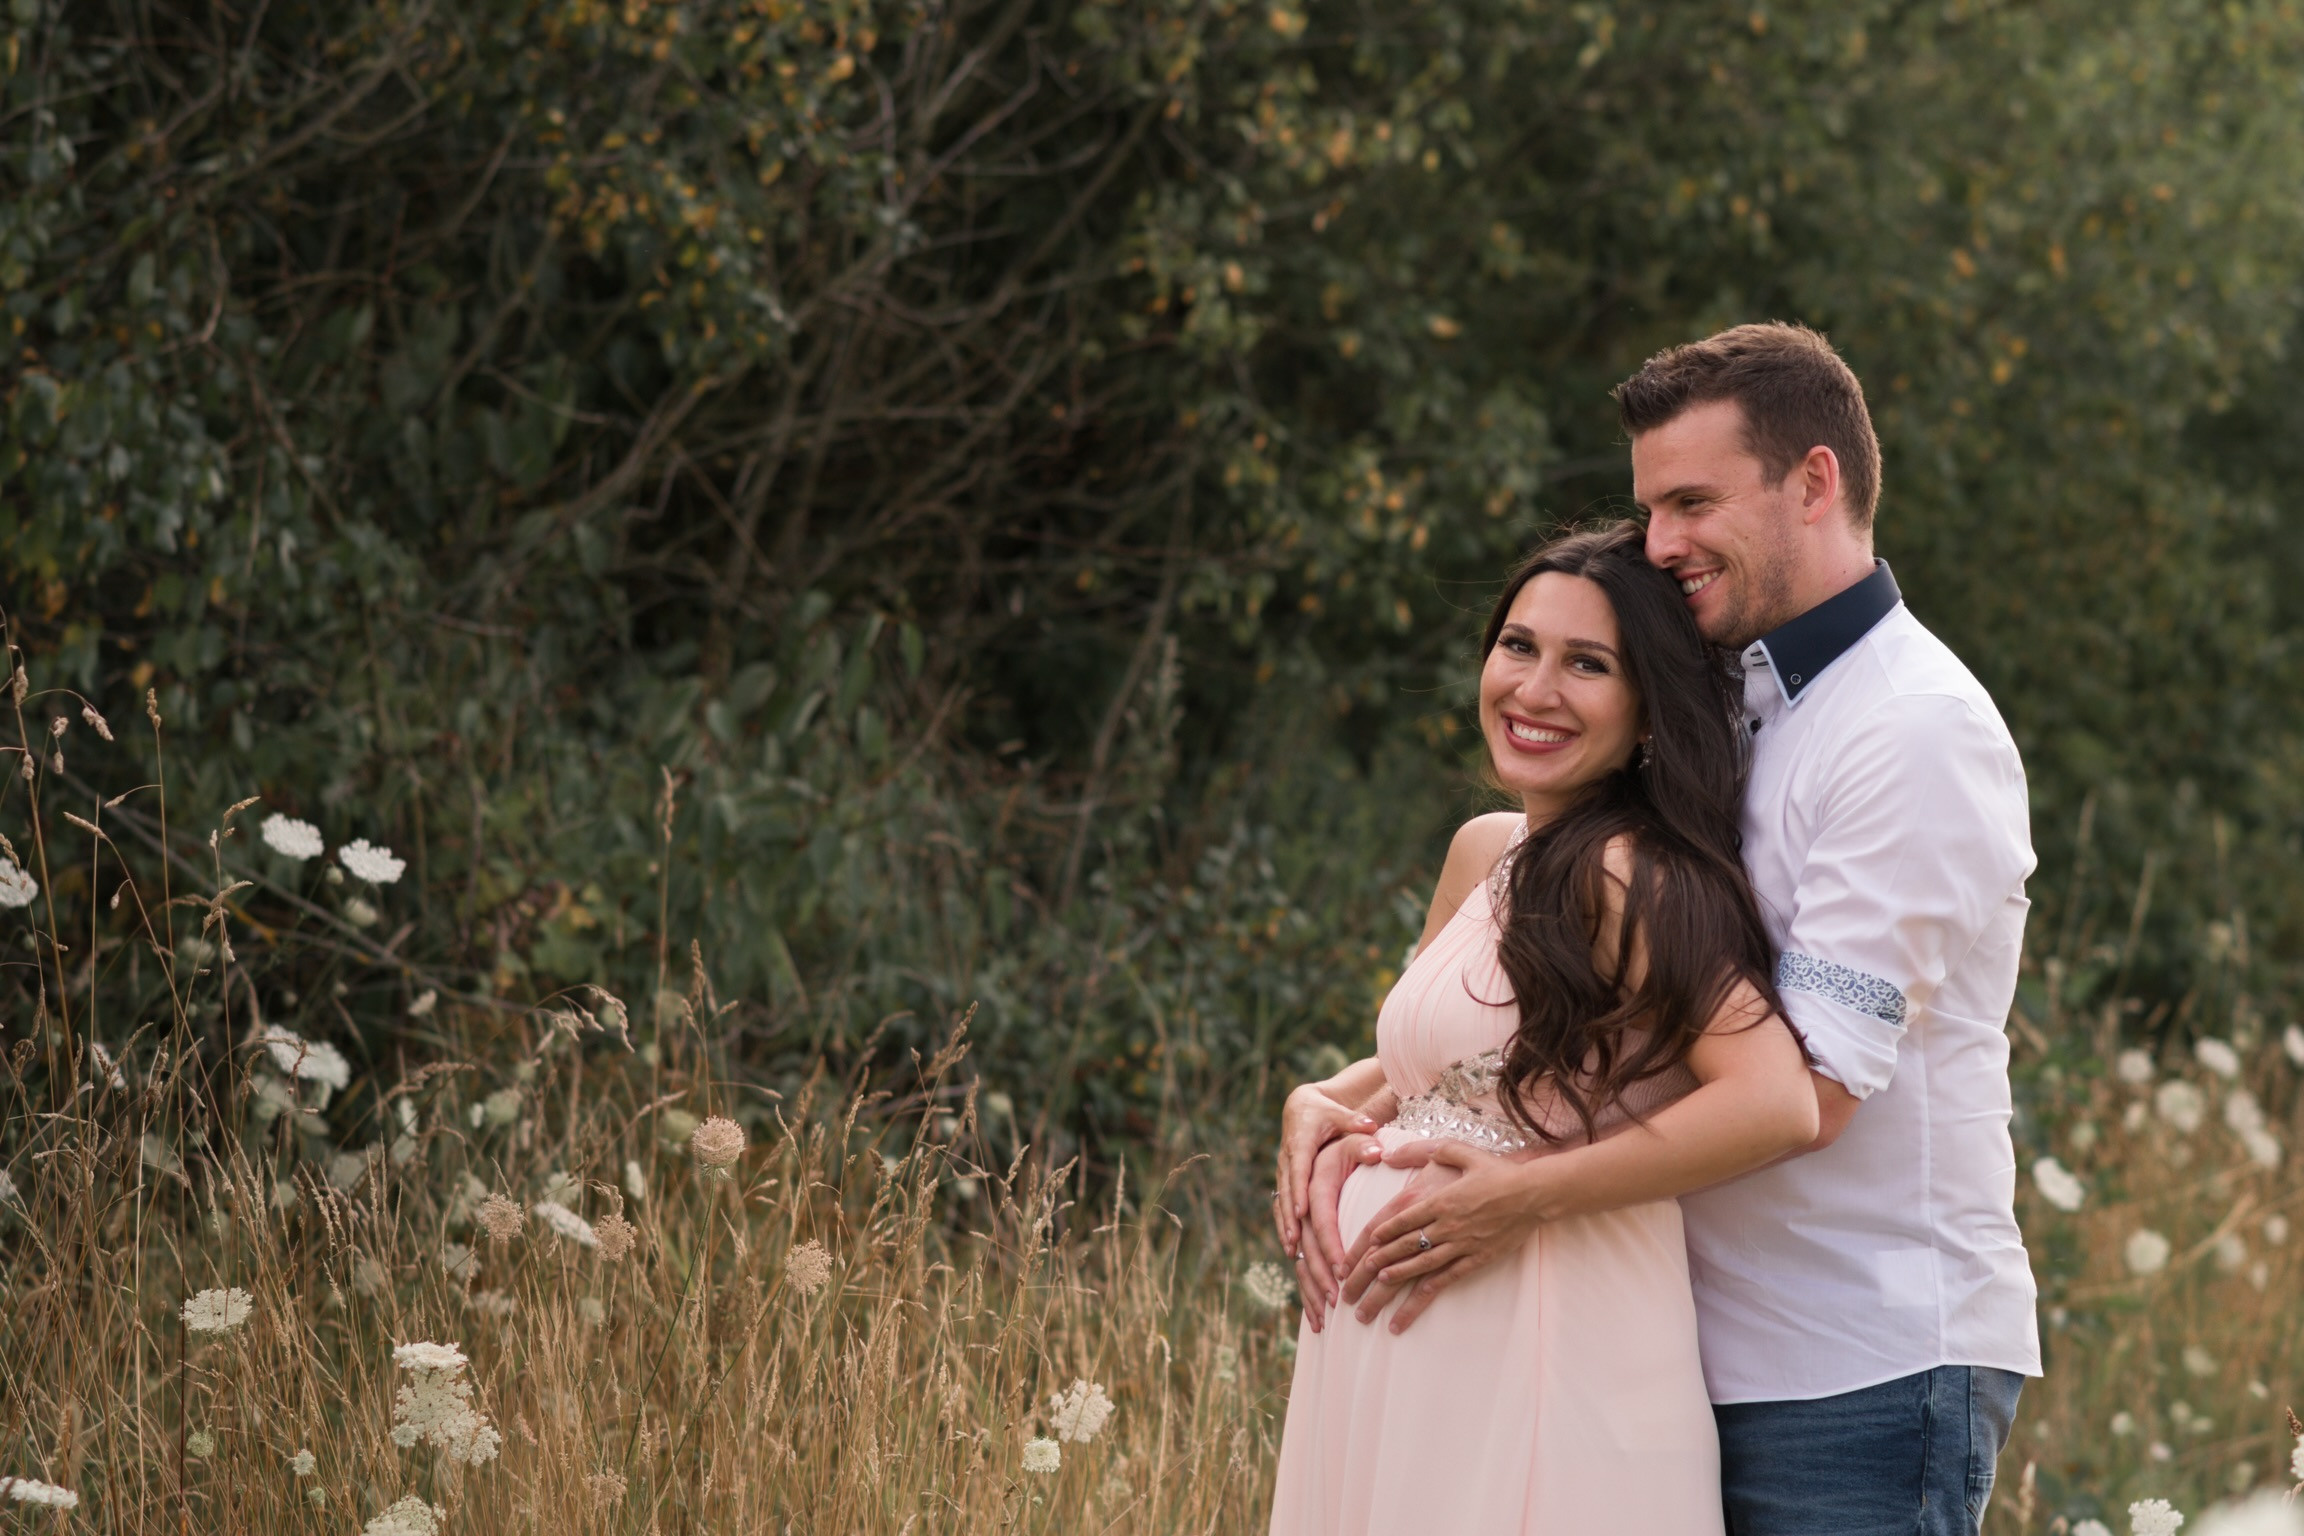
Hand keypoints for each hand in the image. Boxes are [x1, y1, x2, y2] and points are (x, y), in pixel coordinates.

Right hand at [1274, 1082, 1379, 1257]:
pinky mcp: (1284, 1183)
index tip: (1302, 1213)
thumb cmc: (1325, 1112)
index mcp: (1301, 1144)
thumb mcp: (1339, 1113)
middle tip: (1299, 1245)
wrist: (1300, 1108)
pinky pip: (1281, 1210)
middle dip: (1293, 1223)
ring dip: (1287, 1232)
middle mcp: (1288, 1162)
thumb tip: (1372, 1128)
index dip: (1298, 1192)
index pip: (1299, 1171)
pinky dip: (1285, 1229)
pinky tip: (1291, 1252)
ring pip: (1281, 1206)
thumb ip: (1354, 1121)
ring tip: (1294, 1255)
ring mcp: (1283, 1174)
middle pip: (1287, 1196)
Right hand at [1293, 1132, 1381, 1329]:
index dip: (1328, 1240)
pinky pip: (1295, 1256)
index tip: (1340, 1265)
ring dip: (1308, 1284)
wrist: (1300, 1114)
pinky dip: (1303, 1282)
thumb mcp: (1342, 1120)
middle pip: (1305, 1240)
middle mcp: (1294, 1194)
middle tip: (1335, 1299)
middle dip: (1319, 1271)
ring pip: (1295, 1253)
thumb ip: (1359, 1132)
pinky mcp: (1292, 1219)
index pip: (1318, 1212)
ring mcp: (1290, 1208)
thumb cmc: (1327, 1120)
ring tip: (1322, 1316)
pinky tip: (1312, 1312)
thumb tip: (1377, 1149)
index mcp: (1306, 1172)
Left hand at [1340, 1139, 1545, 1332]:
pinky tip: (1413, 1301)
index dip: (1380, 1234)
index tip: (1363, 1246)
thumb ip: (1424, 1150)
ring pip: (1421, 1265)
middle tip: (1357, 1276)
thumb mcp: (1460, 1150)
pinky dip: (1427, 1291)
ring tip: (1376, 1289)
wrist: (1534, 1194)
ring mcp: (1462, 1244)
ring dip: (1396, 1278)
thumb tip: (1390, 1152)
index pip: (1401, 1220)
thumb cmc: (1497, 1170)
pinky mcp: (1477, 1259)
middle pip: (1404, 1246)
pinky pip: (1447, 1277)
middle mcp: (1447, 1224)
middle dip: (1377, 1262)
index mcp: (1440, 1200)